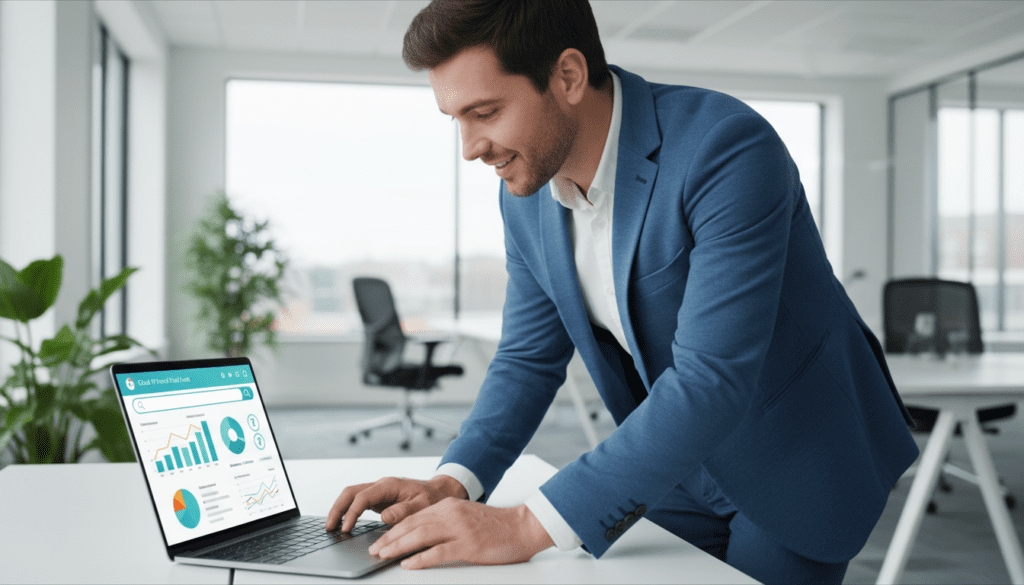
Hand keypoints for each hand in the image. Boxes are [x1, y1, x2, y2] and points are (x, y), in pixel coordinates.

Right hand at [325, 475, 467, 532]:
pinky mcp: (378, 498)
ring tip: (330, 527)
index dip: (352, 513)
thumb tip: (385, 517)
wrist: (438, 492)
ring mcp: (378, 491)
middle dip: (337, 508)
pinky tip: (343, 523)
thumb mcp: (422, 506)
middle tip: (328, 527)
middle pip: (351, 492)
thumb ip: (404, 511)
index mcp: (389, 484)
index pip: (363, 496)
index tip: (346, 528)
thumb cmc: (432, 498)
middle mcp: (380, 485)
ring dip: (339, 509)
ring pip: (351, 495)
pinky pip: (357, 502)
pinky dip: (347, 511)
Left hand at [368, 499, 553, 568]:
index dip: (393, 529)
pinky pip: (438, 552)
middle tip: (373, 549)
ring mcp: (459, 529)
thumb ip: (445, 522)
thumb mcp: (466, 517)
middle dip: (389, 538)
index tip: (379, 539)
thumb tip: (420, 536)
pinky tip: (408, 564)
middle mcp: (451, 514)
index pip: (413, 517)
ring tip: (382, 555)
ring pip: (420, 536)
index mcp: (449, 506)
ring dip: (398, 546)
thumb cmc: (498, 526)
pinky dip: (420, 558)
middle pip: (412, 525)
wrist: (524, 526)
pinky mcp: (468, 545)